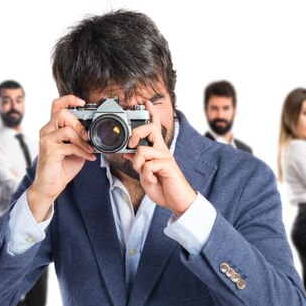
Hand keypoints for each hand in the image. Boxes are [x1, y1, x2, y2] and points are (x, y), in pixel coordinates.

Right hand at [27, 95, 95, 221]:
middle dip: (79, 125)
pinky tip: (89, 157)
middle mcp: (46, 131)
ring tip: (90, 149)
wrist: (50, 186)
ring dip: (82, 140)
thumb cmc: (61, 167)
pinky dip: (83, 152)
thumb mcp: (75, 148)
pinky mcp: (48, 151)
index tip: (82, 102)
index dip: (69, 99)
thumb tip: (95, 131)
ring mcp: (45, 140)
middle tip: (88, 137)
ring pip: (66, 129)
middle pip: (62, 114)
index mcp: (52, 128)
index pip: (56, 105)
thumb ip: (80, 138)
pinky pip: (70, 146)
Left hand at [125, 100, 195, 215]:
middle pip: (149, 129)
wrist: (177, 202)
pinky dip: (146, 175)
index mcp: (157, 151)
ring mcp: (166, 157)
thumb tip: (127, 152)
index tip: (146, 102)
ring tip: (145, 175)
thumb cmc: (163, 188)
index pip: (155, 127)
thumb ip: (139, 163)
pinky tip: (153, 180)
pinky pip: (149, 165)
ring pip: (143, 151)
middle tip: (131, 144)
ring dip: (138, 165)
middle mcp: (162, 150)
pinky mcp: (168, 166)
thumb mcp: (145, 174)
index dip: (152, 114)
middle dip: (136, 133)